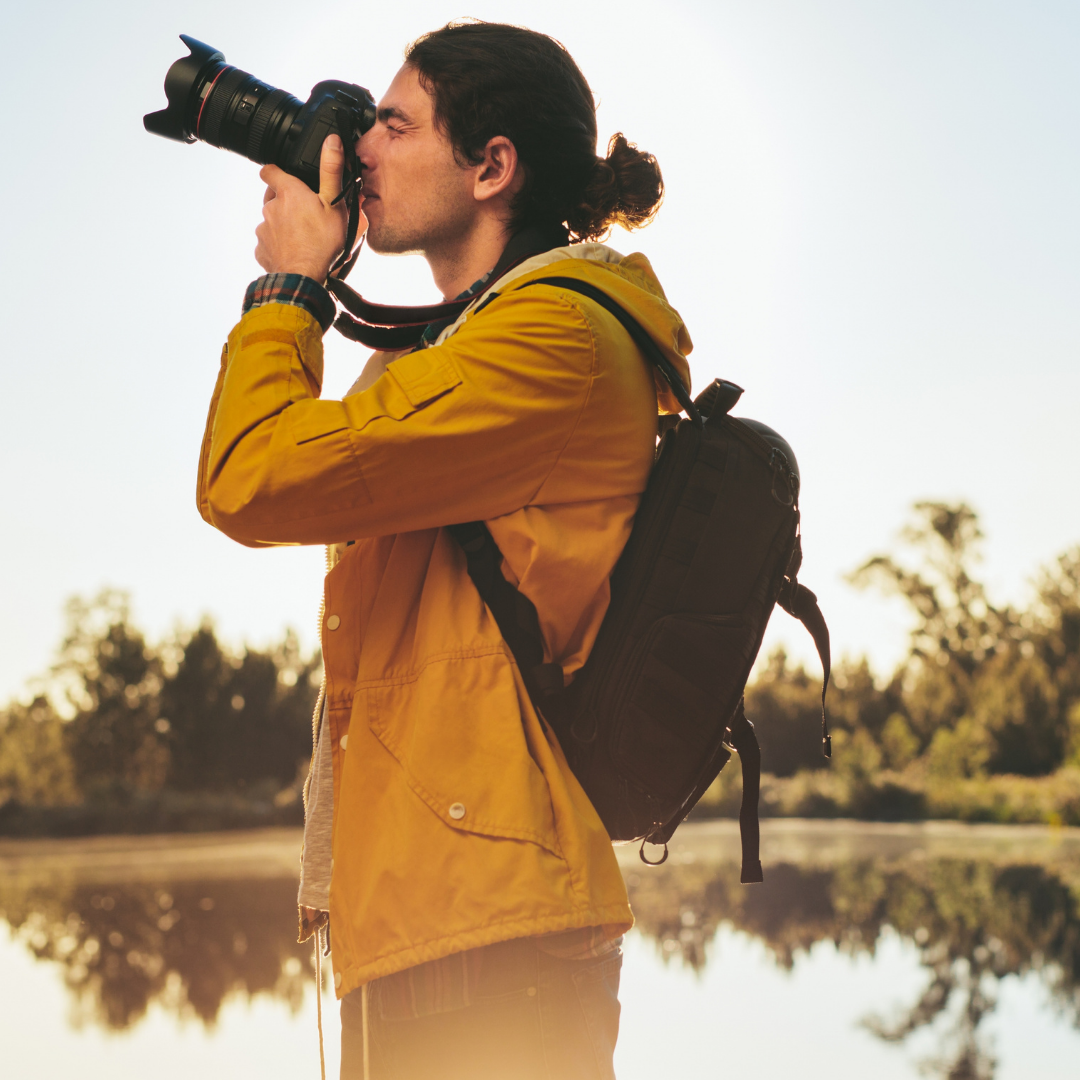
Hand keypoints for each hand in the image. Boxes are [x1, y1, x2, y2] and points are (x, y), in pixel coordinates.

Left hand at [254, 135, 365, 280]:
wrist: (304, 278)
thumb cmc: (322, 242)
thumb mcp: (334, 204)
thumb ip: (331, 171)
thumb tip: (332, 140)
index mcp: (287, 192)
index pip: (269, 170)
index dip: (276, 170)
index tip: (283, 175)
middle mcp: (270, 208)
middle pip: (272, 197)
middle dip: (285, 201)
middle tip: (305, 212)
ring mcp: (263, 230)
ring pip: (270, 221)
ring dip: (282, 225)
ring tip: (302, 236)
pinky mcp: (261, 250)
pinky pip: (269, 244)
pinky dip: (279, 246)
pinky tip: (294, 252)